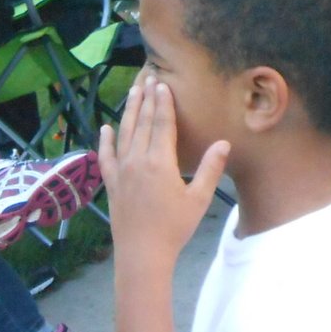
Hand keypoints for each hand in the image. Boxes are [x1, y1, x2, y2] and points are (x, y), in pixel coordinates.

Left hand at [98, 76, 228, 264]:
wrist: (142, 254)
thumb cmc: (175, 227)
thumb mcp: (199, 199)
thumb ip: (210, 168)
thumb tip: (224, 142)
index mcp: (160, 162)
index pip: (162, 125)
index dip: (163, 103)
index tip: (162, 84)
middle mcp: (137, 161)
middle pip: (141, 123)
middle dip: (145, 99)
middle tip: (147, 77)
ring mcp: (121, 171)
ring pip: (124, 134)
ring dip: (129, 111)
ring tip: (132, 92)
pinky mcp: (112, 183)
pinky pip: (107, 156)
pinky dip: (106, 140)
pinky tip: (106, 127)